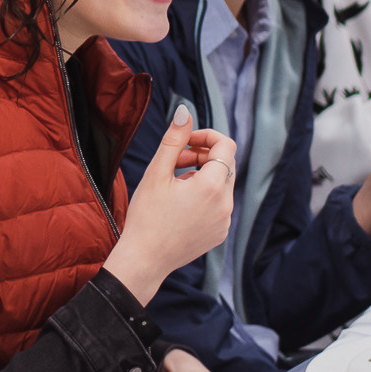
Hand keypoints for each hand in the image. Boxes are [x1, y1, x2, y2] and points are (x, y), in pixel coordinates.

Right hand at [104, 106, 234, 303]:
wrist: (144, 259)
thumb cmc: (146, 216)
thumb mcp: (157, 173)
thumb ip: (174, 139)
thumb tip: (185, 112)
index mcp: (211, 186)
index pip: (226, 145)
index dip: (207, 136)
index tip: (185, 141)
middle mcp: (225, 204)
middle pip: (225, 164)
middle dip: (203, 155)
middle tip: (175, 161)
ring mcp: (225, 221)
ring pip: (222, 184)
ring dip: (202, 176)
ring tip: (174, 184)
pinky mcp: (220, 233)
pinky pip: (220, 204)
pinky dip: (205, 196)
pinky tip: (180, 205)